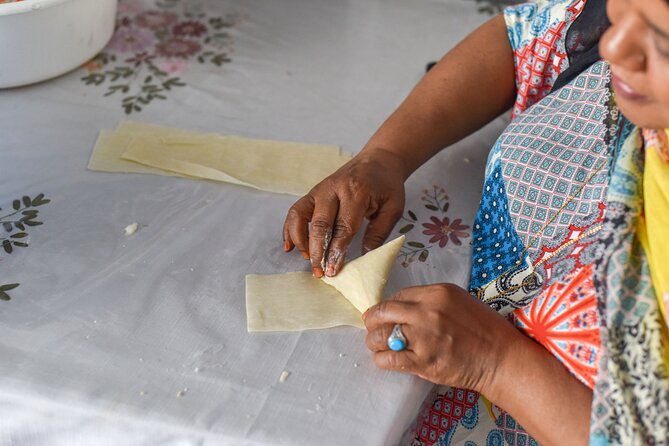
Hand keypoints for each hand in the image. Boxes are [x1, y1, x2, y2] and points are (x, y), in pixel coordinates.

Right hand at [282, 149, 405, 276]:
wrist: (378, 160)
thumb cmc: (386, 185)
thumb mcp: (393, 208)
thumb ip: (379, 233)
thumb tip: (365, 258)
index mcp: (356, 191)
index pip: (343, 226)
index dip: (336, 250)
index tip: (333, 270)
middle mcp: (333, 189)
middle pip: (319, 223)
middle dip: (317, 250)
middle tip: (319, 272)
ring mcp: (319, 190)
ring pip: (299, 214)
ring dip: (300, 240)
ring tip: (307, 258)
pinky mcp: (312, 193)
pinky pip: (295, 211)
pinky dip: (289, 229)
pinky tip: (289, 246)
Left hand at [364, 283, 522, 393]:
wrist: (501, 358)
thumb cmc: (484, 329)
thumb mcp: (458, 301)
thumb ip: (431, 301)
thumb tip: (402, 307)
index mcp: (437, 293)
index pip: (398, 296)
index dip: (388, 306)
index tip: (385, 314)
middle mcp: (427, 311)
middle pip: (383, 311)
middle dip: (372, 320)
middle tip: (372, 327)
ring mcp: (424, 337)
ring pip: (381, 335)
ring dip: (374, 341)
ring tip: (378, 345)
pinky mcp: (423, 361)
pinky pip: (389, 358)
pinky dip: (381, 359)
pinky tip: (385, 359)